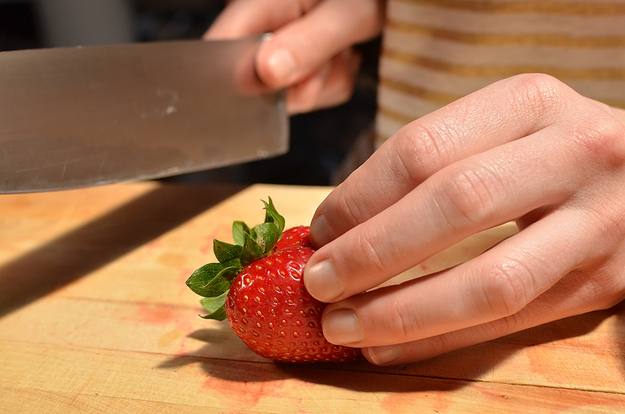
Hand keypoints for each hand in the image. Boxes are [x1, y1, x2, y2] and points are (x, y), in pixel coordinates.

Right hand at [204, 0, 384, 113]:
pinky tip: (342, 58)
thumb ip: (308, 43)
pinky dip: (332, 86)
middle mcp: (261, 28)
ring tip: (342, 49)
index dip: (239, 79)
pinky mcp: (297, 69)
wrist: (382, 0)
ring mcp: (278, 51)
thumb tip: (266, 74)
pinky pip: (309, 97)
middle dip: (300, 83)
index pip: (221, 49)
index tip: (276, 87)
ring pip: (287, 96)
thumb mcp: (347, 14)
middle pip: (255, 84)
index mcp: (261, 4)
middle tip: (332, 56)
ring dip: (323, 83)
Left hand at [303, 74, 624, 365]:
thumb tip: (338, 225)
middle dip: (371, 253)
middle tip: (318, 282)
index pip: (422, 150)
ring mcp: (599, 222)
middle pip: (453, 207)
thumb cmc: (547, 150)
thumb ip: (432, 166)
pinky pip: (511, 323)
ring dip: (401, 311)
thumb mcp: (499, 130)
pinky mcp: (606, 282)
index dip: (358, 197)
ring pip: (488, 281)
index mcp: (530, 103)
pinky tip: (390, 346)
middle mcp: (574, 154)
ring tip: (342, 327)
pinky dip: (440, 340)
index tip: (320, 229)